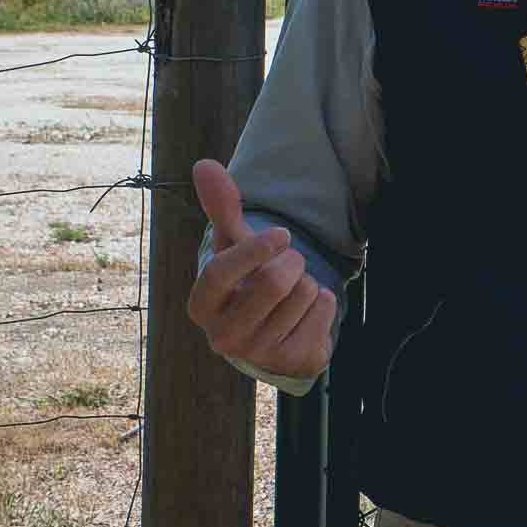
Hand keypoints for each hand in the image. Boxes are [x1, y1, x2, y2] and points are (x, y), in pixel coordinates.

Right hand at [185, 159, 338, 378]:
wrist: (274, 334)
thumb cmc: (248, 282)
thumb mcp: (234, 246)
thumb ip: (222, 208)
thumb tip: (204, 164)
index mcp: (201, 305)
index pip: (219, 272)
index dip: (253, 249)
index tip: (281, 234)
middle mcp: (223, 337)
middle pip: (272, 282)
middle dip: (292, 262)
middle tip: (289, 266)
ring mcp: (258, 355)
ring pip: (303, 293)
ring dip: (308, 283)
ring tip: (293, 294)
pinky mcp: (293, 362)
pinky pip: (325, 311)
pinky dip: (325, 302)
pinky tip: (307, 312)